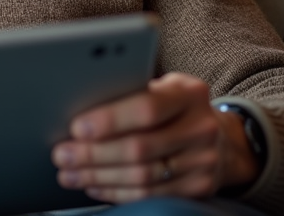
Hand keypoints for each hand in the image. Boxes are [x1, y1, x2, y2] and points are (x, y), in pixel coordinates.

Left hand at [51, 72, 259, 203]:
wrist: (221, 137)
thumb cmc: (173, 106)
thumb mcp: (163, 87)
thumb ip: (131, 92)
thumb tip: (77, 105)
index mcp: (190, 93)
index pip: (147, 108)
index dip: (109, 120)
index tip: (75, 127)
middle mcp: (203, 127)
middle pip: (140, 147)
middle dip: (93, 153)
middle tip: (61, 154)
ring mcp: (205, 161)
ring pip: (143, 176)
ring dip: (98, 176)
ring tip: (68, 172)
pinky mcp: (200, 188)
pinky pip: (151, 196)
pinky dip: (116, 192)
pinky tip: (93, 185)